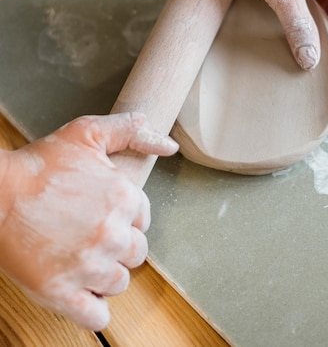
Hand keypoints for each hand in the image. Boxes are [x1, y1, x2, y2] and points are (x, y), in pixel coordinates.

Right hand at [0, 112, 177, 329]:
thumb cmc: (39, 163)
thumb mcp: (87, 132)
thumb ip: (131, 131)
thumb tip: (169, 145)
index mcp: (124, 197)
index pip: (143, 219)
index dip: (125, 218)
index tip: (105, 215)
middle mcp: (113, 234)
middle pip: (136, 253)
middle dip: (119, 246)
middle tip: (92, 236)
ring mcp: (89, 266)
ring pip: (119, 283)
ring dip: (105, 275)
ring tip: (82, 259)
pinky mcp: (62, 293)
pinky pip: (97, 317)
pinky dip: (93, 309)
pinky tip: (81, 292)